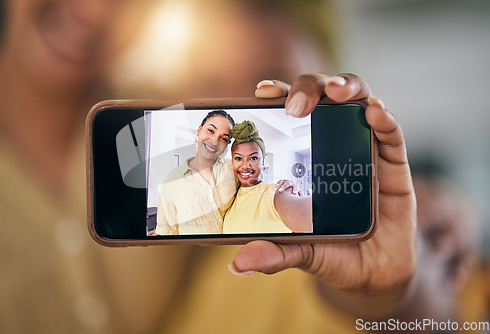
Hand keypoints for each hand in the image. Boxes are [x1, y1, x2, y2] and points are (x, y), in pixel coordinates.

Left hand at [230, 73, 416, 317]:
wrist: (372, 274)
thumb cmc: (331, 252)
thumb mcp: (299, 252)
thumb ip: (274, 253)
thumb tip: (238, 265)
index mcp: (304, 158)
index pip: (290, 115)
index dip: (278, 96)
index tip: (262, 92)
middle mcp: (333, 146)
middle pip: (323, 99)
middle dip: (310, 88)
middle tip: (295, 105)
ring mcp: (364, 151)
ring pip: (358, 102)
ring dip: (348, 87)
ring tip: (337, 92)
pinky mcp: (394, 166)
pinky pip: (392, 135)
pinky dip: (385, 119)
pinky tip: (374, 112)